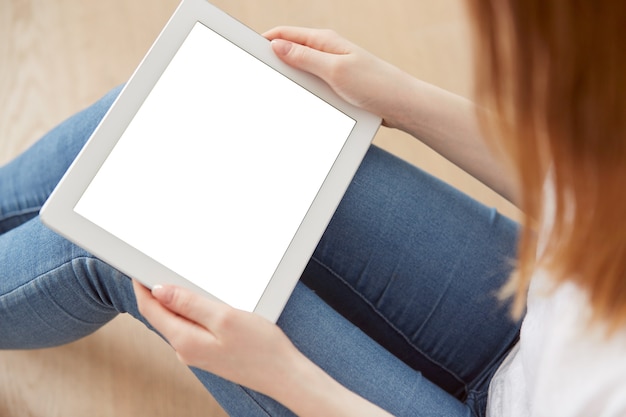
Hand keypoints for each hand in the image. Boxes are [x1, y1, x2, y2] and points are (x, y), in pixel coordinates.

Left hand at [133, 280, 302, 396]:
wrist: (284, 374)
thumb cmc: (260, 348)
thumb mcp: (224, 317)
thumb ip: (190, 304)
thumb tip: (160, 291)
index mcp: (185, 341)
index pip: (151, 310)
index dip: (142, 286)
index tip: (139, 268)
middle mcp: (186, 350)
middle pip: (161, 315)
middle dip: (158, 292)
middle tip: (161, 268)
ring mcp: (198, 353)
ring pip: (178, 321)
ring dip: (177, 301)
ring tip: (186, 281)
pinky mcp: (210, 352)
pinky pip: (193, 327)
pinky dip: (193, 311)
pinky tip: (207, 303)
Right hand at [264, 26, 415, 127]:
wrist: (402, 106)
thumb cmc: (376, 85)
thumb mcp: (335, 70)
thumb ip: (305, 58)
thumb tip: (277, 45)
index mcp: (325, 41)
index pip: (284, 34)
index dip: (263, 41)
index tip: (244, 52)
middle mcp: (327, 52)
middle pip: (289, 52)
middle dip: (271, 62)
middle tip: (253, 76)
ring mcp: (331, 69)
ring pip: (299, 71)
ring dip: (287, 80)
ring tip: (270, 92)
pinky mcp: (337, 85)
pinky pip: (311, 85)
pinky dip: (301, 91)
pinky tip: (295, 103)